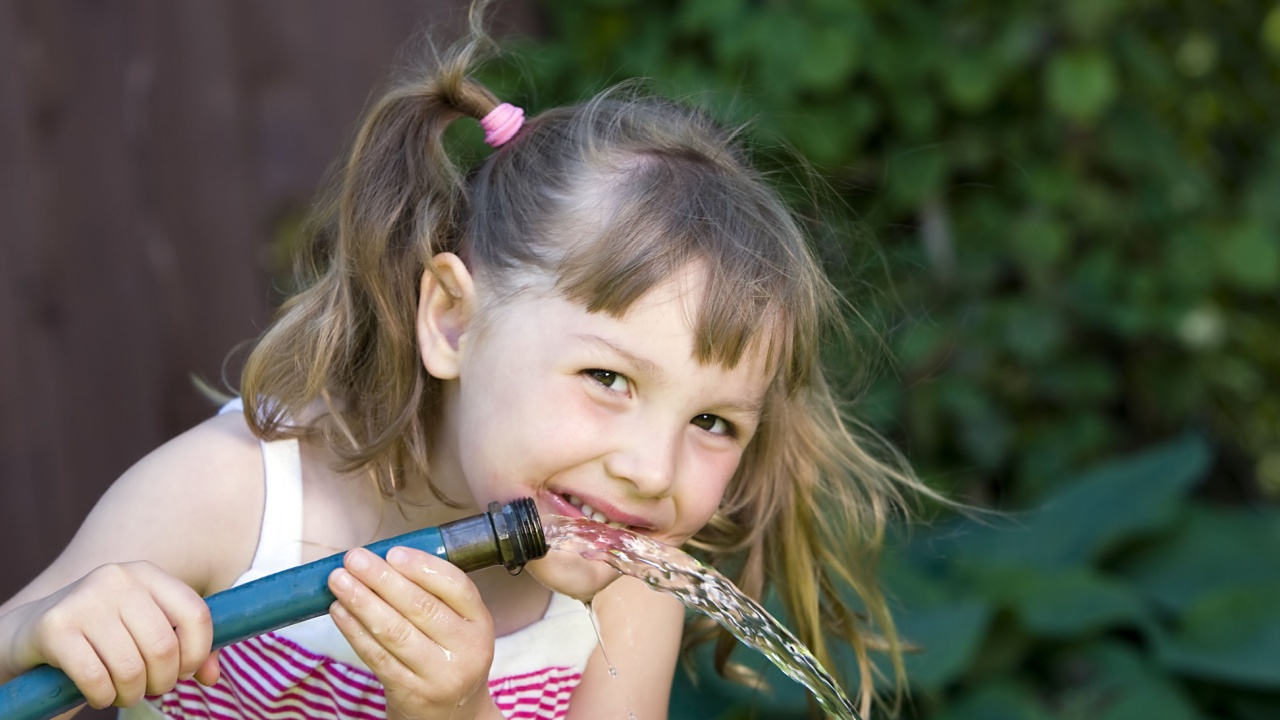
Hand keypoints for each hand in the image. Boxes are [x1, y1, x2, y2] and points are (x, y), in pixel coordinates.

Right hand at [5, 562, 218, 708]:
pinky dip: (103, 697)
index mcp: (148, 574)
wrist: (30, 632)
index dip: (198, 653)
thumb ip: (186, 649)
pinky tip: (100, 694)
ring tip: (124, 692)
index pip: (196, 614)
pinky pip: (96, 677)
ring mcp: (85, 599)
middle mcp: (118, 578)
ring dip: (132, 693)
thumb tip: (213, 676)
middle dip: (163, 681)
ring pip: (131, 667)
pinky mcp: (56, 627)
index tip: (186, 671)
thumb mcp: (145, 630)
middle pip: (164, 646)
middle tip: (151, 688)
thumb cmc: (102, 635)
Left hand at [328, 547, 496, 719]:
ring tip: (339, 580)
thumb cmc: (449, 658)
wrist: (453, 716)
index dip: (423, 567)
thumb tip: (386, 559)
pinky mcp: (410, 693)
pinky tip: (340, 611)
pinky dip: (354, 631)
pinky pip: (377, 656)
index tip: (393, 552)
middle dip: (382, 579)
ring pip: (394, 631)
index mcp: (480, 624)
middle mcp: (466, 650)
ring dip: (362, 601)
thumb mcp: (460, 628)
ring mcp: (438, 675)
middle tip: (355, 558)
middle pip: (421, 607)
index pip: (457, 587)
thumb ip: (436, 596)